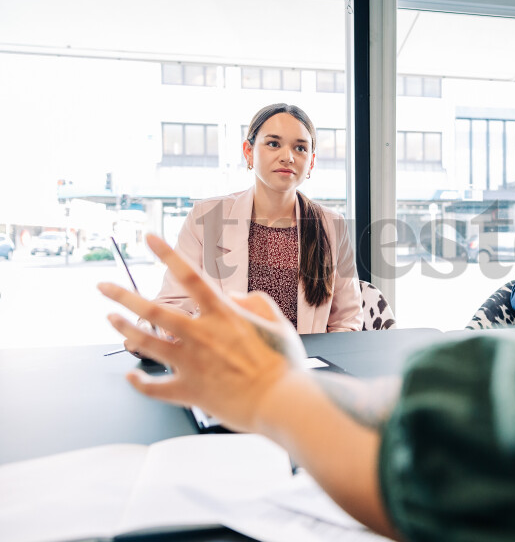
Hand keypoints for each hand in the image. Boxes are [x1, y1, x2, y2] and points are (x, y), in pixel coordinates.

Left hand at [98, 234, 305, 431]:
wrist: (281, 402)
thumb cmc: (284, 365)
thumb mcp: (278, 324)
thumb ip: (256, 303)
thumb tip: (234, 297)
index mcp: (224, 315)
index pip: (191, 277)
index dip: (168, 255)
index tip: (149, 238)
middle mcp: (201, 335)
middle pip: (153, 310)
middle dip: (123, 295)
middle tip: (103, 286)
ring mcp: (191, 364)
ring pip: (146, 343)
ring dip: (124, 329)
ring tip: (110, 318)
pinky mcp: (189, 391)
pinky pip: (155, 387)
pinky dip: (139, 383)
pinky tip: (131, 376)